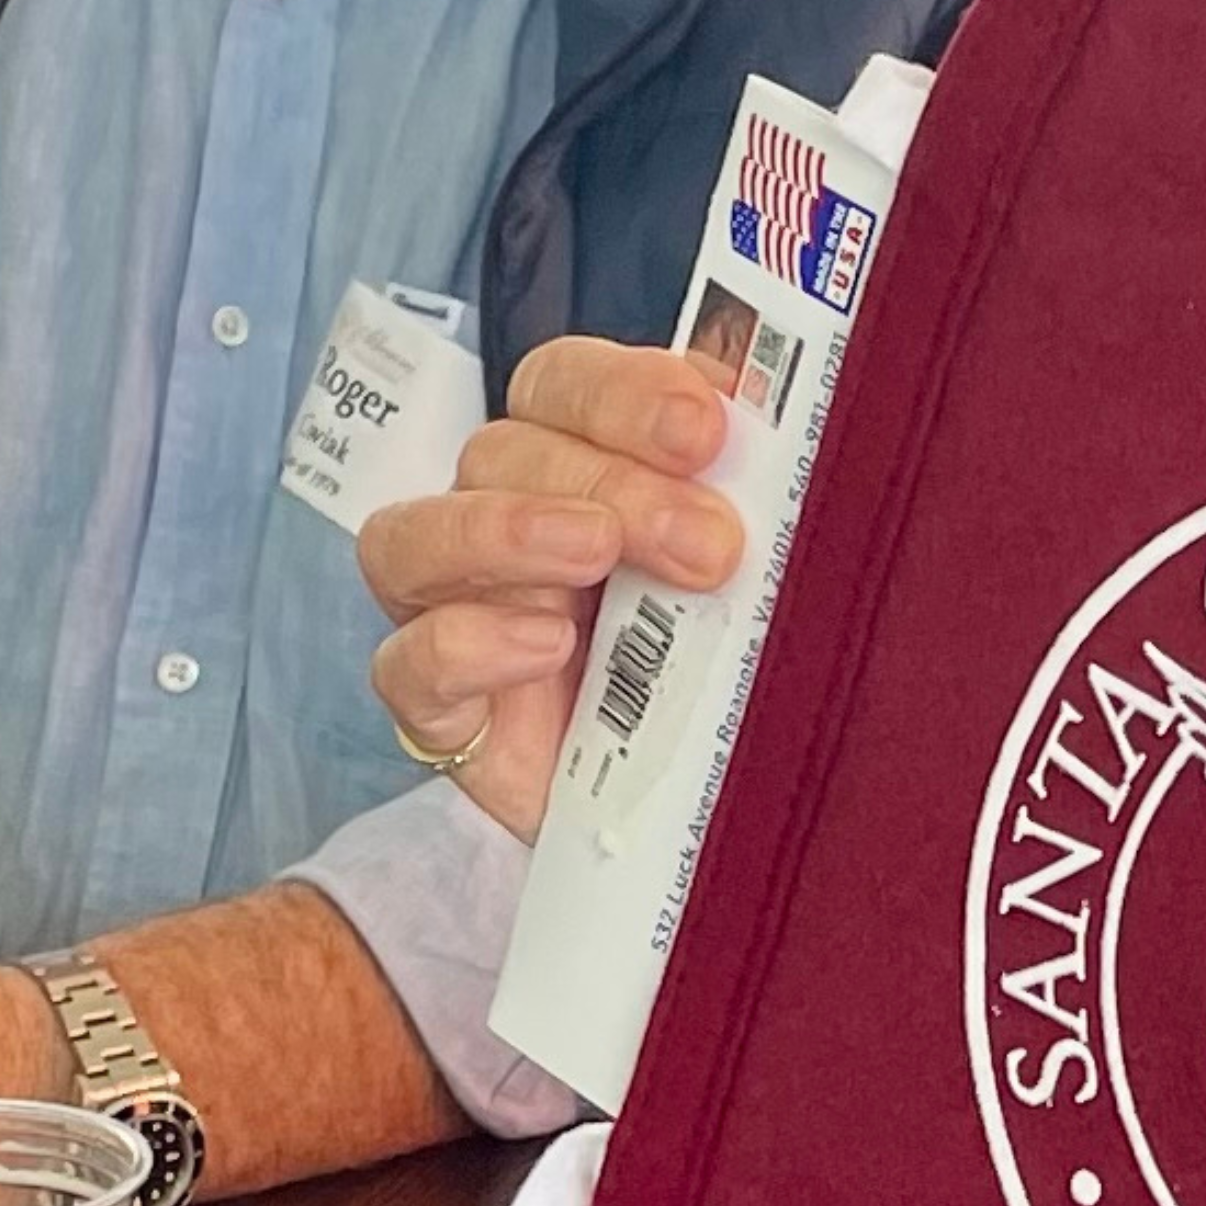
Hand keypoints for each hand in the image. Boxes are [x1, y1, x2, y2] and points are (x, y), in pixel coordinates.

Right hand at [354, 339, 751, 845]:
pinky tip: (543, 647)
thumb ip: (764, 507)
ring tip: (596, 555)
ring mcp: (457, 614)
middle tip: (706, 541)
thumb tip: (799, 436)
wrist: (698, 821)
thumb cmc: (728, 681)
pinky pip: (406, 661)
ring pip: (415, 535)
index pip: (561, 385)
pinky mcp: (440, 712)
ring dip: (509, 529)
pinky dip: (468, 641)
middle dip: (610, 480)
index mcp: (580, 470)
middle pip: (504, 452)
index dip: (621, 389)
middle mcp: (503, 524)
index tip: (704, 426)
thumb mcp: (760, 584)